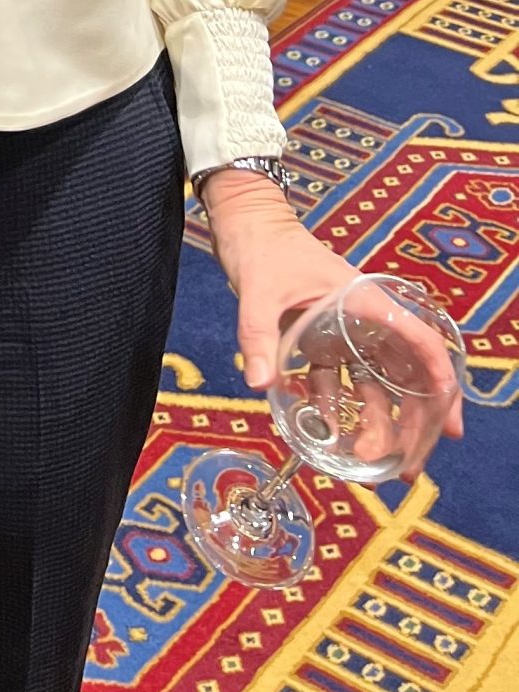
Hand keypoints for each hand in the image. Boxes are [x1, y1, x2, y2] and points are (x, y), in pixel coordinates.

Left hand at [202, 172, 464, 474]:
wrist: (243, 224)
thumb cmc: (263, 247)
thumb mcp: (259, 291)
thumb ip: (259, 337)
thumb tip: (259, 384)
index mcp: (366, 304)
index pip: (420, 342)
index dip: (441, 381)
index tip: (448, 425)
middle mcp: (362, 321)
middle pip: (401, 377)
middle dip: (408, 424)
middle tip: (403, 467)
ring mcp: (341, 332)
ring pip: (370, 385)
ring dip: (374, 423)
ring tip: (367, 462)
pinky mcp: (317, 339)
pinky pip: (334, 380)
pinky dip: (334, 406)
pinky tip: (329, 434)